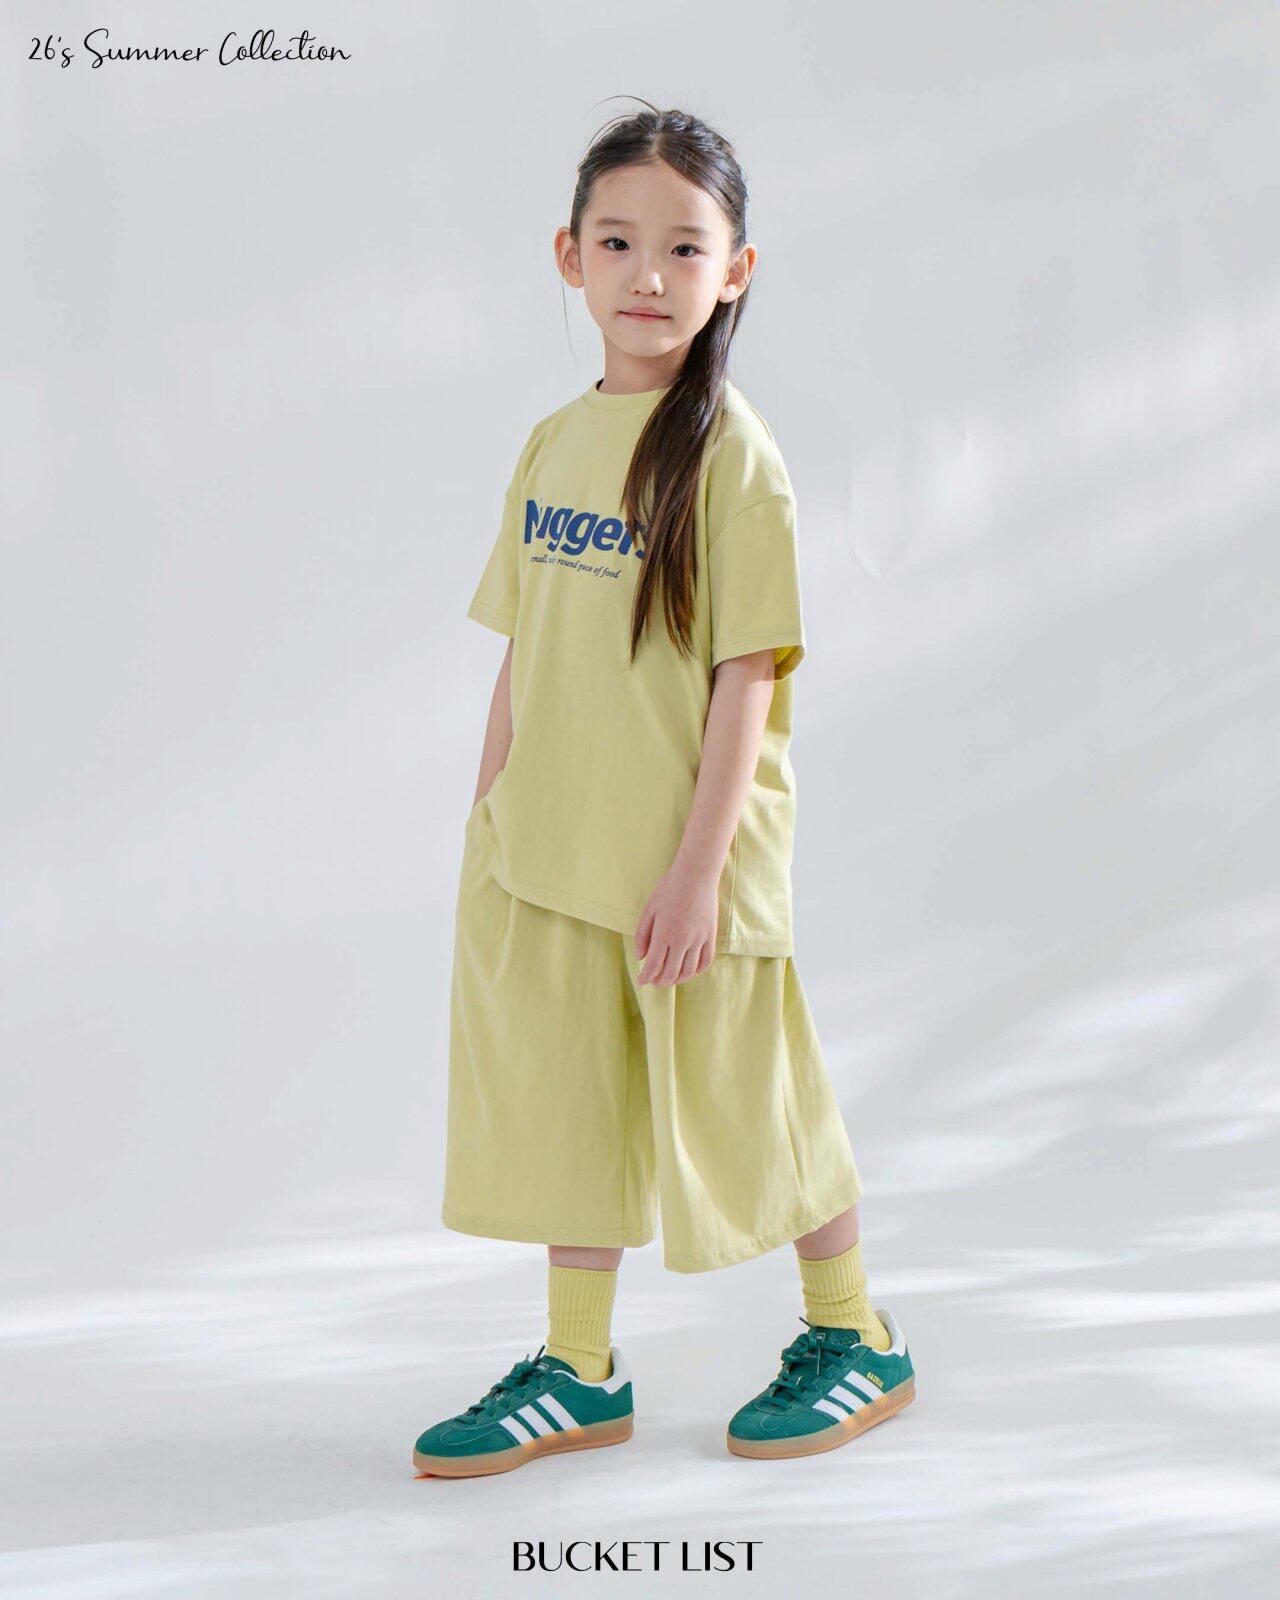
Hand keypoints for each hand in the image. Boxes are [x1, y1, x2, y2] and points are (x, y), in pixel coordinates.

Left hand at [634, 861, 718, 985]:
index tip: (641, 981)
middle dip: (660, 981)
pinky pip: (706, 961)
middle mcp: (682, 941)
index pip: (653, 965)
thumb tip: (640, 957)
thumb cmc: (668, 889)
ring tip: (670, 978)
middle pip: (671, 973)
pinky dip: (697, 971)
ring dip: (678, 979)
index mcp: (664, 934)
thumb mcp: (649, 910)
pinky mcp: (710, 936)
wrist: (696, 875)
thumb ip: (642, 935)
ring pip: (689, 971)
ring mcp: (699, 939)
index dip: (646, 977)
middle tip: (654, 981)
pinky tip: (689, 970)